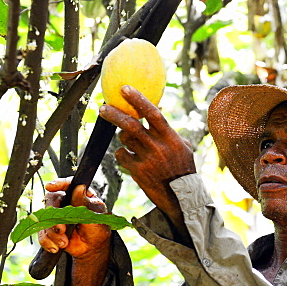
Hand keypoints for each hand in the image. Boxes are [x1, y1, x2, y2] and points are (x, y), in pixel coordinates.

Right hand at [38, 178, 111, 261]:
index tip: (50, 186)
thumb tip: (79, 187)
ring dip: (52, 233)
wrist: (92, 248)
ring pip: (45, 219)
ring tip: (64, 242)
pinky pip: (42, 233)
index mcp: (79, 195)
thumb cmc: (97, 230)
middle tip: (60, 230)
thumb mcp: (95, 216)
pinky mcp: (50, 228)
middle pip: (51, 200)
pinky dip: (47, 241)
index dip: (58, 183)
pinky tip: (56, 247)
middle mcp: (66, 202)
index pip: (68, 184)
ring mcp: (57, 215)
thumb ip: (84, 203)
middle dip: (54, 217)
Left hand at [100, 86, 194, 240]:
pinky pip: (122, 156)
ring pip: (125, 140)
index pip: (153, 113)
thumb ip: (169, 131)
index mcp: (170, 137)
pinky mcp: (138, 172)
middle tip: (103, 107)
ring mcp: (147, 160)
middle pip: (131, 126)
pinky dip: (122, 154)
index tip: (125, 88)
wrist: (182, 197)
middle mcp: (158, 147)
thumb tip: (158, 110)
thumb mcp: (183, 147)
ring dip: (123, 138)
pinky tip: (129, 158)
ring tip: (129, 141)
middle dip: (115, 114)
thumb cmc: (183, 169)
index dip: (138, 99)